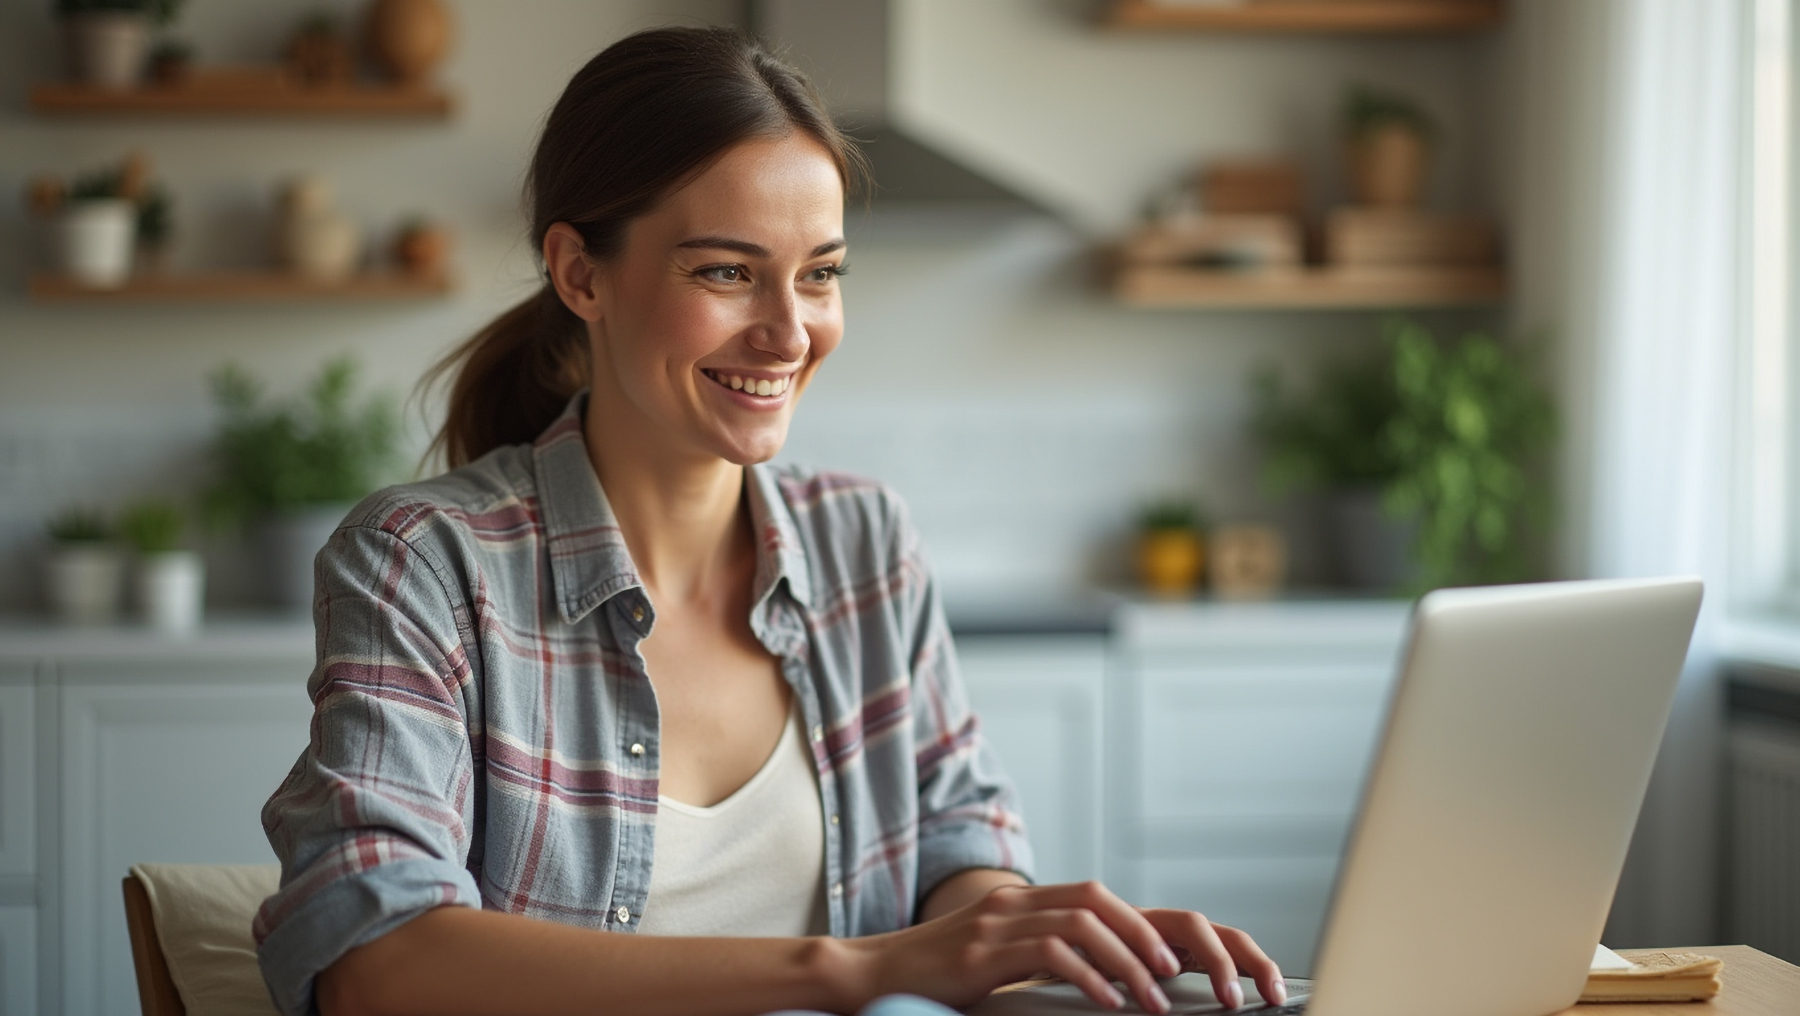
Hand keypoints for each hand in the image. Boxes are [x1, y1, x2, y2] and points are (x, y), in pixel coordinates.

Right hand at [849, 881, 1283, 1013]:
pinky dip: (1087, 976)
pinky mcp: (983, 948)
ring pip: (1084, 922)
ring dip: (1128, 961)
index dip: (1151, 923)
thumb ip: (1050, 955)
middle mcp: (1020, 901)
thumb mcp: (1003, 958)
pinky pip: (1050, 952)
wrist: (875, 973)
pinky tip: (1107, 1002)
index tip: (1188, 960)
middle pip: (1104, 900)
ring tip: (1155, 998)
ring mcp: (1000, 920)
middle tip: (1188, 976)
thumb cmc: (942, 975)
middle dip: (1153, 935)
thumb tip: (1111, 977)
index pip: (1105, 899)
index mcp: (1030, 903)